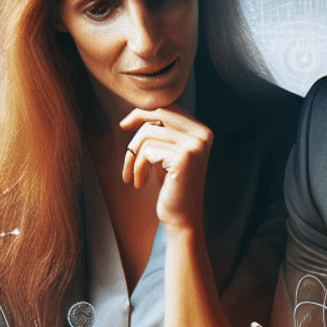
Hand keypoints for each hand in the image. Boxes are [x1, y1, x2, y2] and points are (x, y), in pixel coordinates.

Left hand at [120, 107, 212, 232]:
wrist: (182, 218)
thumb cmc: (172, 187)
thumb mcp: (168, 154)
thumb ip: (163, 132)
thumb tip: (139, 110)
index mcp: (202, 131)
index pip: (168, 108)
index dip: (142, 113)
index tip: (124, 125)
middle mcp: (202, 135)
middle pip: (157, 115)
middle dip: (135, 131)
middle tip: (125, 152)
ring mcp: (195, 145)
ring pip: (148, 134)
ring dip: (133, 156)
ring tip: (132, 176)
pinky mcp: (183, 158)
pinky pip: (147, 151)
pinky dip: (137, 167)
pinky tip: (140, 183)